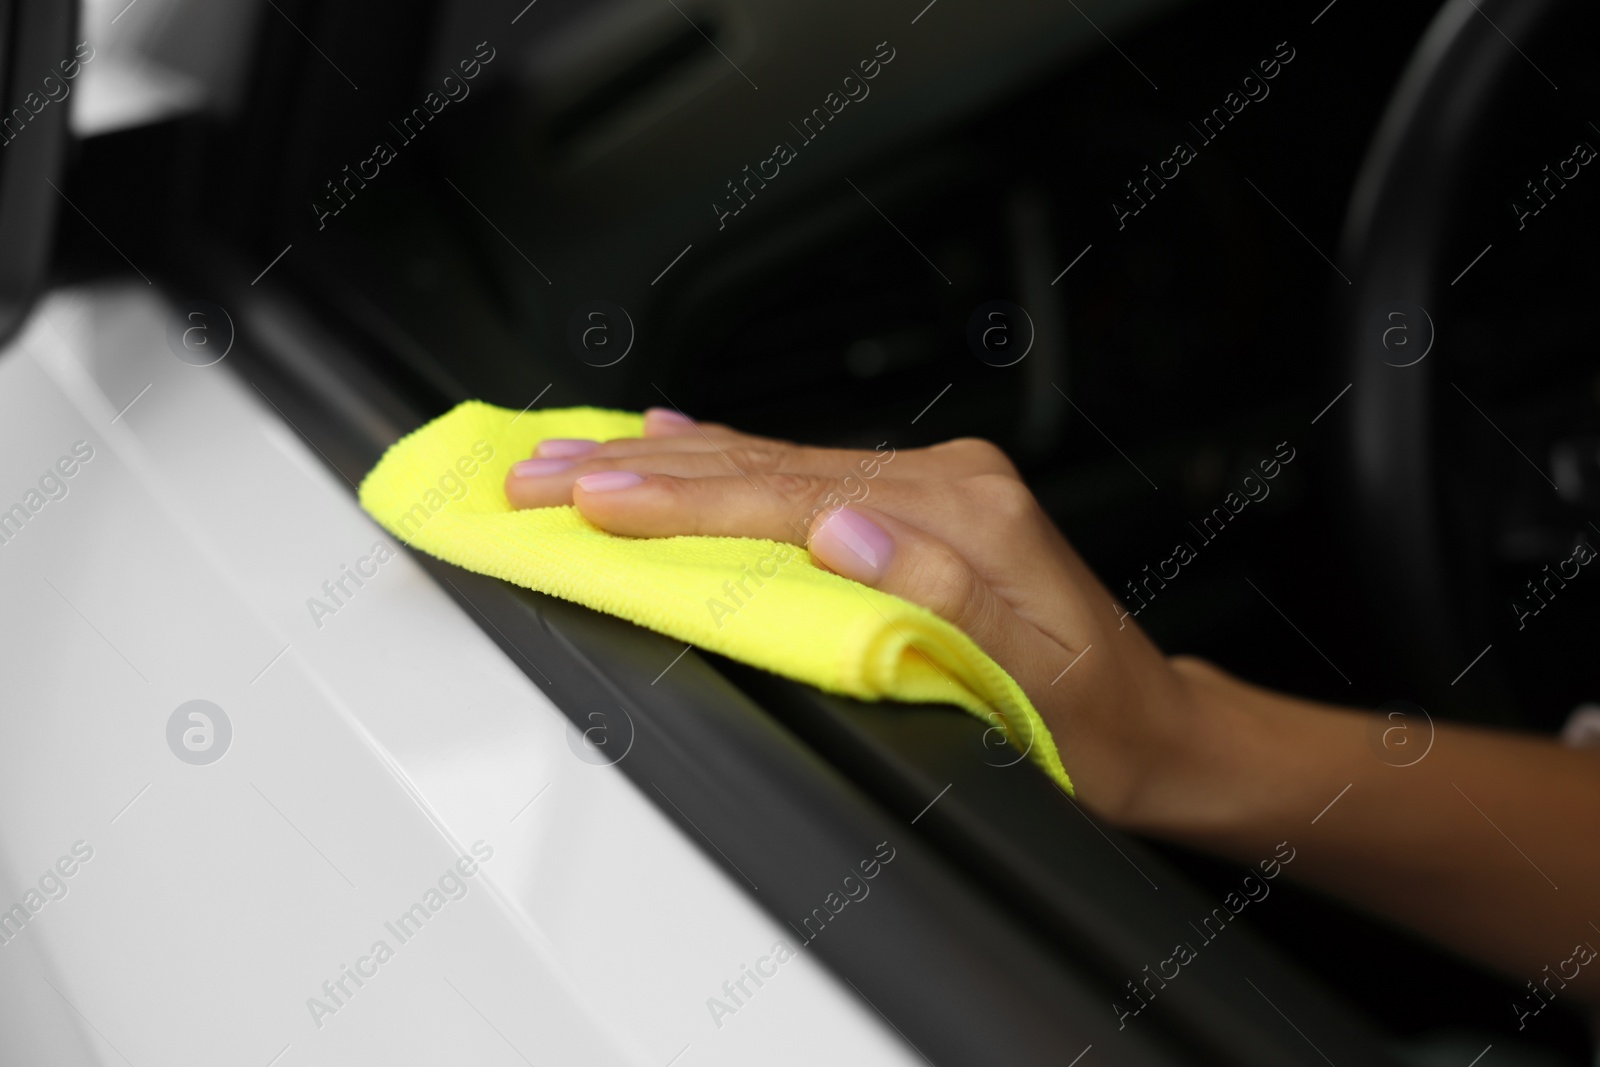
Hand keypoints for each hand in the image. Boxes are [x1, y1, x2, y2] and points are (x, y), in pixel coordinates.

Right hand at [505, 408, 1217, 818]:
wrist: (1153, 729)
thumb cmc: (1096, 723)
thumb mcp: (1034, 677)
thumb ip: (940, 591)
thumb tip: (839, 530)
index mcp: (961, 514)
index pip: (788, 496)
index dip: (679, 498)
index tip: (589, 494)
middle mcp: (942, 483)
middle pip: (764, 466)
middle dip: (640, 471)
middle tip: (536, 471)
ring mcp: (931, 488)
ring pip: (771, 462)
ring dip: (666, 462)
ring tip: (572, 453)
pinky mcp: (921, 506)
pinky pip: (802, 471)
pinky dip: (728, 460)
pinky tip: (680, 443)